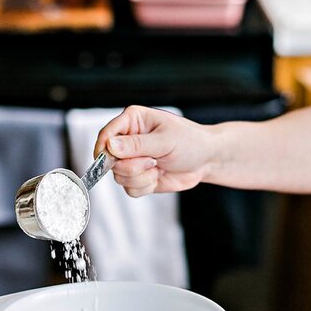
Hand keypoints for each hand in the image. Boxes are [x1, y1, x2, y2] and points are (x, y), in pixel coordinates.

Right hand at [94, 106, 214, 196]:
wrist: (207, 160)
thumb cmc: (191, 142)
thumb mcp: (165, 140)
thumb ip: (137, 144)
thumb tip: (110, 146)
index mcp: (132, 122)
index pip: (106, 134)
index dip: (103, 148)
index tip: (108, 159)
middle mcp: (128, 140)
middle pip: (110, 160)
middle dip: (132, 166)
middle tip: (152, 161)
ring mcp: (131, 160)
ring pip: (119, 177)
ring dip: (141, 177)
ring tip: (158, 167)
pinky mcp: (137, 177)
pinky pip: (129, 189)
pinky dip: (145, 187)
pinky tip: (158, 176)